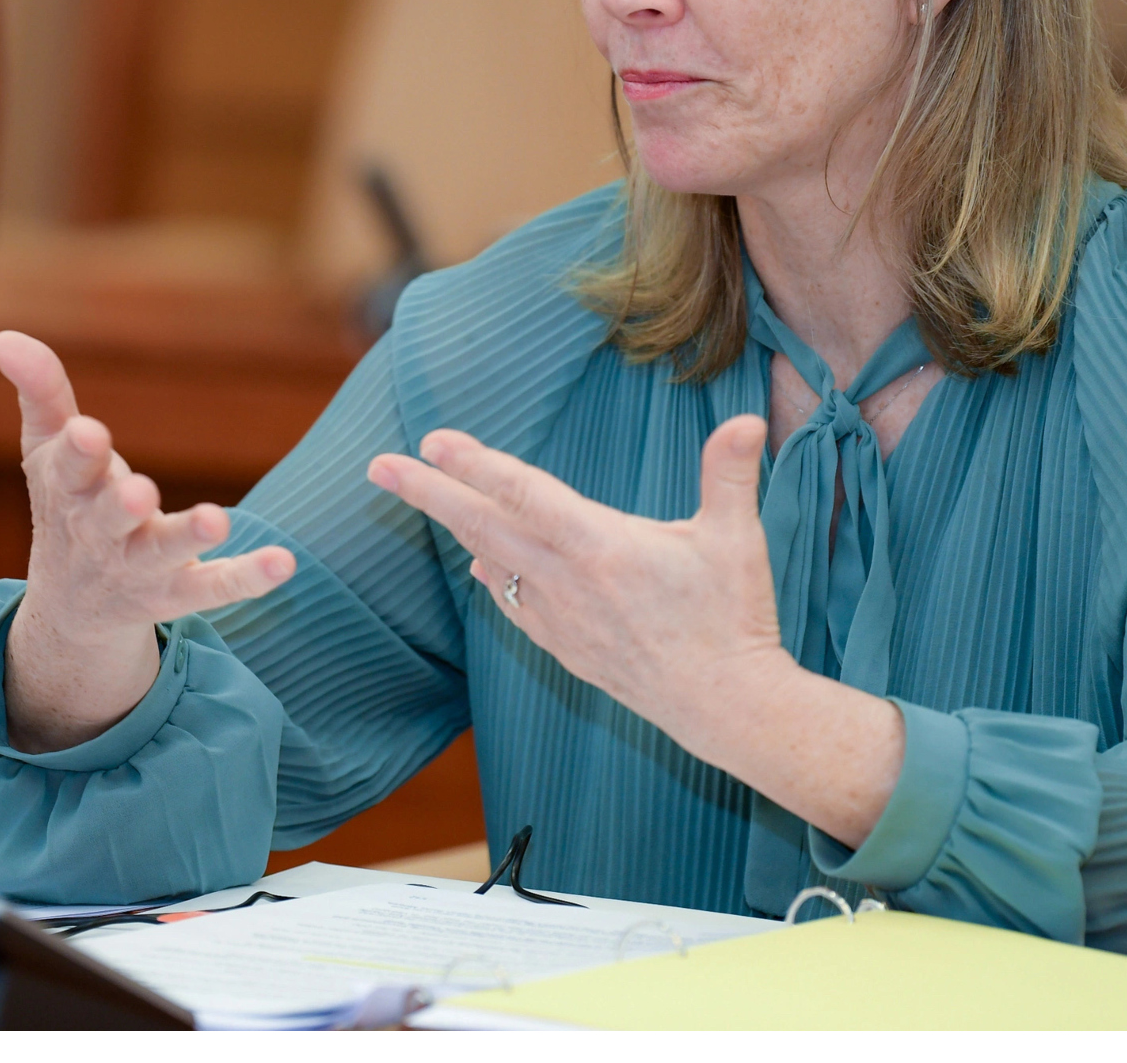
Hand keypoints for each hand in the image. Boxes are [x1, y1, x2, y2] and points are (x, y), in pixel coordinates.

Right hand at [0, 331, 293, 750]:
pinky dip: (247, 577)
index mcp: (67, 490)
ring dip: (187, 537)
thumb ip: (39, 392)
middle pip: (107, 517)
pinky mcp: (176, 592)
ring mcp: (138, 566)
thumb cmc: (65, 506)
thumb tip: (3, 338)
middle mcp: (99, 532)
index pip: (68, 467)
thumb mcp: (45, 450)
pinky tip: (282, 562)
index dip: (79, 451)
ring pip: (162, 553)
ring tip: (217, 521)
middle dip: (120, 504)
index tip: (88, 432)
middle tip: (138, 491)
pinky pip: (213, 587)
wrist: (72, 610)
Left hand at [362, 415, 785, 740]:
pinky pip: (512, 604)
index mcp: (600, 546)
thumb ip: (730, 474)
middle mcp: (565, 581)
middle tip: (376, 466)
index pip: (523, 494)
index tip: (431, 442)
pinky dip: (491, 579)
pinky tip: (478, 566)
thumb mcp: (735, 540)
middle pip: (482, 527)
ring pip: (492, 564)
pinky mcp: (563, 647)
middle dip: (427, 493)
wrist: (725, 707)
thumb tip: (750, 419)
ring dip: (455, 529)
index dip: (475, 464)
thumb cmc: (733, 618)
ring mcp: (558, 618)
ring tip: (419, 496)